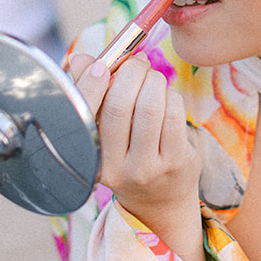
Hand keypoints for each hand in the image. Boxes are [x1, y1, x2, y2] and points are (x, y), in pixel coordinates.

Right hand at [70, 53, 205, 260]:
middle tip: (136, 62)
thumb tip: (82, 58)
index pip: (86, 114)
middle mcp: (117, 168)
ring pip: (152, 105)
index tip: (102, 63)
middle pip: (122, 105)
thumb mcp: (103, 134)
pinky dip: (171, 95)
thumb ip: (91, 94)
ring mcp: (149, 167)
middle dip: (131, 73)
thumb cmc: (126, 155)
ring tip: (153, 79)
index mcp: (91, 158)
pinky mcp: (177, 162)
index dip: (92, 82)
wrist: (159, 202)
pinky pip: (174, 113)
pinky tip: (167, 99)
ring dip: (154, 81)